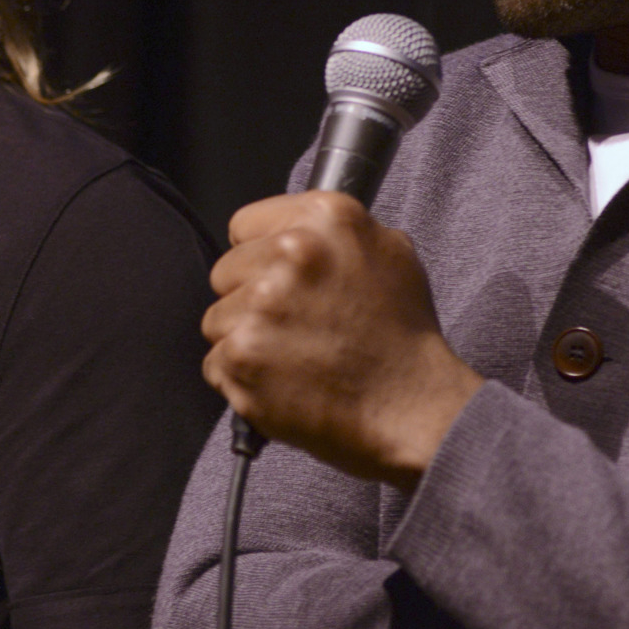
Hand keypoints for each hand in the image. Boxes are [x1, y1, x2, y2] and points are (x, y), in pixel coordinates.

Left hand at [203, 191, 482, 487]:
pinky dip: (241, 378)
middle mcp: (289, 254)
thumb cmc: (404, 338)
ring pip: (218, 319)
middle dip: (249, 298)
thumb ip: (334, 232)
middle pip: (226, 271)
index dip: (261, 254)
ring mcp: (260, 306)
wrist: (413, 409)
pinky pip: (215, 363)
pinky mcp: (241, 356)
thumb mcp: (390, 253)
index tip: (278, 278)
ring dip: (245, 339)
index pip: (245, 225)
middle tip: (294, 325)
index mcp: (324, 219)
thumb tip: (295, 228)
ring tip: (293, 357)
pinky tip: (283, 382)